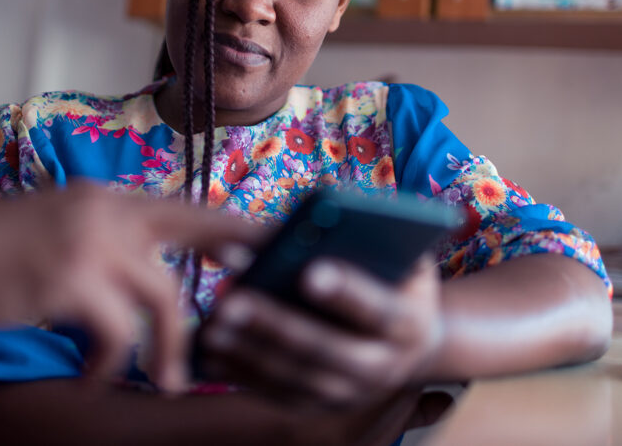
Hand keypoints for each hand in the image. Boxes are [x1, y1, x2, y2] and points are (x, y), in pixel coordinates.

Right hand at [0, 182, 263, 391]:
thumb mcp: (49, 227)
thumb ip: (97, 239)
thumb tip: (142, 271)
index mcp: (100, 197)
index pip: (180, 207)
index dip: (225, 226)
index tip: (262, 243)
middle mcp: (103, 210)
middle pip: (195, 228)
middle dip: (239, 253)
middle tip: (268, 289)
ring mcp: (89, 242)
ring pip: (164, 295)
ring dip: (172, 346)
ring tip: (171, 380)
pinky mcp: (68, 280)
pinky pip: (117, 333)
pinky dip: (110, 363)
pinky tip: (92, 377)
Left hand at [198, 256, 443, 407]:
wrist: (407, 341)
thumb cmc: (395, 276)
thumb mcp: (397, 250)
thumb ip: (368, 235)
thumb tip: (312, 215)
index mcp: (412, 324)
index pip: (380, 310)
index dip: (347, 292)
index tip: (308, 271)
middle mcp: (386, 368)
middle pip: (328, 350)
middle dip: (277, 325)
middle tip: (234, 301)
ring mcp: (352, 393)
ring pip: (297, 377)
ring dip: (250, 352)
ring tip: (212, 325)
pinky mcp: (321, 406)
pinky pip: (277, 393)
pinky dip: (241, 374)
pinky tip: (209, 351)